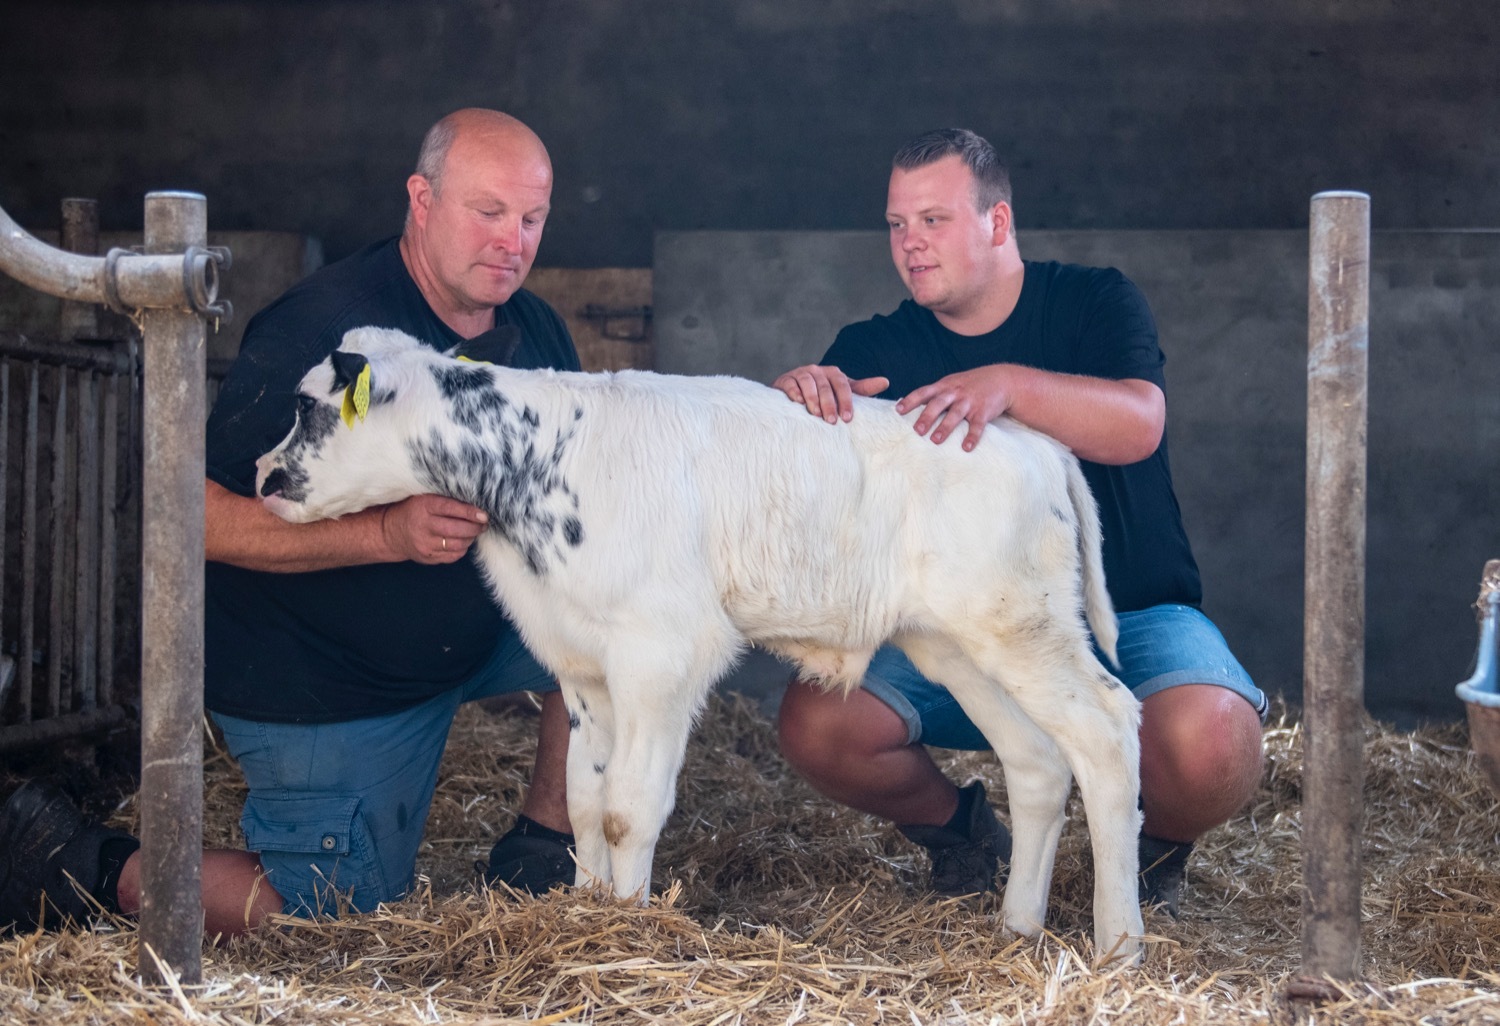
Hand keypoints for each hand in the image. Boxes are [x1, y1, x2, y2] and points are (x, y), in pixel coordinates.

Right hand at [378, 494, 488, 563]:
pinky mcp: (428, 557)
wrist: (391, 532)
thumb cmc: (414, 510)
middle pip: (457, 530)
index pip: (451, 509)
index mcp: (424, 507)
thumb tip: (475, 503)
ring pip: (458, 544)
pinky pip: (453, 556)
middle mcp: (424, 526)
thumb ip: (445, 499)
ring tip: (473, 531)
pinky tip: (462, 541)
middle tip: (483, 524)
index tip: (484, 514)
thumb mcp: (425, 498)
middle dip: (475, 527)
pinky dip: (462, 548)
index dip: (470, 512)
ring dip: (470, 538)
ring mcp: (425, 544)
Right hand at [772, 364, 889, 423]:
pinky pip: (790, 384)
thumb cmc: (823, 394)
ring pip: (808, 383)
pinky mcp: (785, 380)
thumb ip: (862, 388)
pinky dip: (795, 393)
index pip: (842, 384)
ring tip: (816, 415)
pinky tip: (799, 403)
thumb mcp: (843, 391)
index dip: (846, 400)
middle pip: (825, 385)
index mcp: (833, 373)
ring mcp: (800, 373)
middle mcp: (817, 370)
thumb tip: (886, 381)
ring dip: (813, 399)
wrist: (794, 392)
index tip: (848, 418)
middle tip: (832, 421)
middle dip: (829, 404)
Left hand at [896, 366, 1016, 451]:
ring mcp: (970, 401)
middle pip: (938, 404)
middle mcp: (956, 393)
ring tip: (935, 440)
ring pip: (955, 414)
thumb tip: (908, 404)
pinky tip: (967, 447)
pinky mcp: (983, 411)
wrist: (1002, 379)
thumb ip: (934, 394)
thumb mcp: (951, 383)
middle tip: (917, 431)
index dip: (911, 400)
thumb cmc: (970, 384)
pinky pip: (977, 425)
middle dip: (927, 417)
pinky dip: (972, 436)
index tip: (898, 410)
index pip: (924, 392)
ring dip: (945, 427)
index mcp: (945, 386)